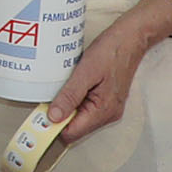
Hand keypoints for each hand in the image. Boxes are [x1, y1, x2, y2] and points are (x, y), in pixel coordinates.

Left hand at [46, 5, 169, 143]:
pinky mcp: (108, 100)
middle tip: (48, 98)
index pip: (72, 133)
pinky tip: (74, 87)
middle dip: (60, 116)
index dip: (54, 126)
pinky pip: (87, 108)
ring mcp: (109, 108)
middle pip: (76, 127)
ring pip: (80, 118)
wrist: (131, 38)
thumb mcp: (85, 72)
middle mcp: (108, 114)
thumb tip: (54, 117)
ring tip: (64, 88)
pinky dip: (76, 101)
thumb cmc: (112, 51)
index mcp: (103, 111)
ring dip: (68, 107)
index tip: (39, 115)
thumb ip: (70, 96)